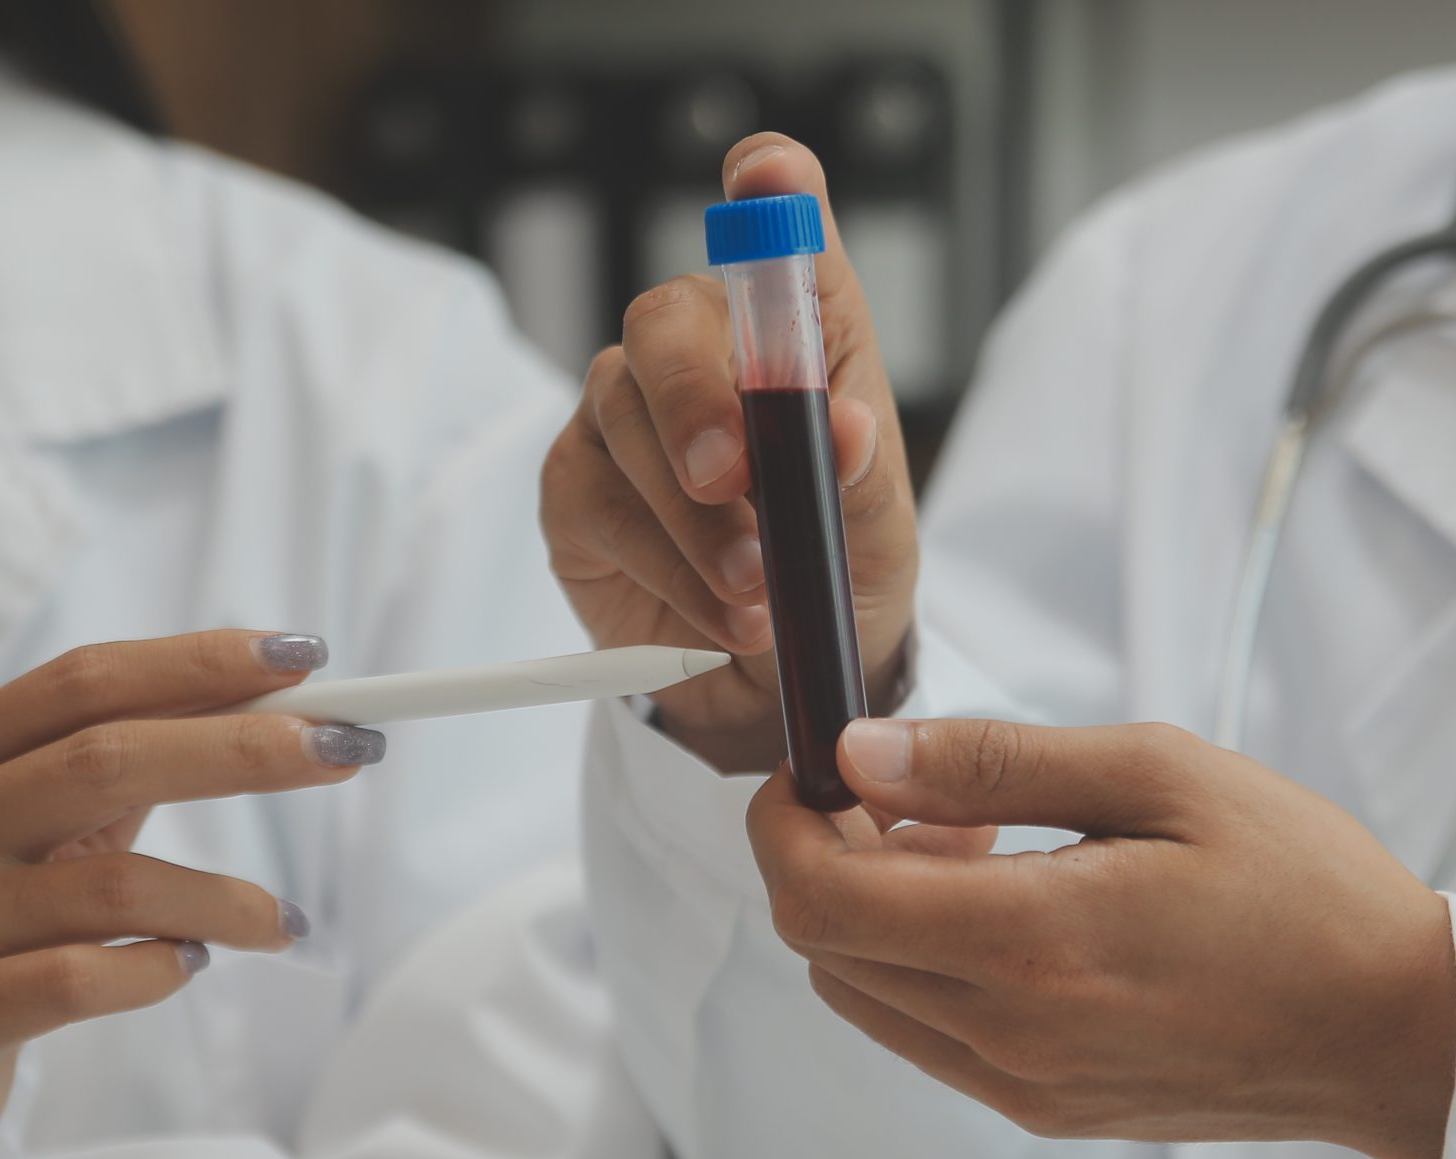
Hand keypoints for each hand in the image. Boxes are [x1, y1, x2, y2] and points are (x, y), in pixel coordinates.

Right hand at [0, 630, 382, 1158]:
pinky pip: (82, 980)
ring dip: (226, 898)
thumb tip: (277, 711)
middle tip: (346, 750)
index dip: (196, 662)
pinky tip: (187, 968)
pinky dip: (159, 969)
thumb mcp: (30, 832)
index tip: (303, 657)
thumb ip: (120, 771)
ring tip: (280, 921)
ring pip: (113, 886)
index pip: (83, 681)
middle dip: (243, 748)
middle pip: (105, 759)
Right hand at [541, 132, 918, 770]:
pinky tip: (720, 613)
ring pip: (627, 422)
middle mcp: (704, 353)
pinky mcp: (578, 486)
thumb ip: (860, 478)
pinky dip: (668, 567)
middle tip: (733, 480)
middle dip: (697, 399)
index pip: (780, 235)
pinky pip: (603, 504)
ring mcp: (628, 413)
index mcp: (800, 336)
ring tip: (759, 598)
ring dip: (698, 523)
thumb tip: (845, 425)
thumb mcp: (878, 540)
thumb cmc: (838, 580)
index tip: (772, 174)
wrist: (780, 687)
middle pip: (668, 319)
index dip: (773, 193)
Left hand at [746, 718, 1455, 1158]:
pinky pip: (927, 1038)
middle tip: (924, 795)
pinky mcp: (1048, 1112)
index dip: (782, 826)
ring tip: (982, 850)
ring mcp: (1023, 1086)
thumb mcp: (1160, 774)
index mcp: (1029, 941)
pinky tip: (1015, 915)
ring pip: (865, 998)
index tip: (817, 770)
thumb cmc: (1304, 887)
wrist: (1396, 1030)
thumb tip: (863, 755)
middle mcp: (1007, 1034)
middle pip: (822, 951)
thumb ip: (996, 763)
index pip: (817, 900)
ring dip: (878, 916)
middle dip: (831, 857)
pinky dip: (926, 967)